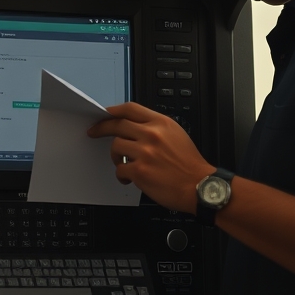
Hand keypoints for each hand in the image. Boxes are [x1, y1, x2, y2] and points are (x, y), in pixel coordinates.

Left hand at [87, 102, 214, 212]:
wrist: (199, 186)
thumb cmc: (189, 164)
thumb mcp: (176, 135)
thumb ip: (155, 128)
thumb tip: (134, 127)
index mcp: (161, 123)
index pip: (131, 108)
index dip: (114, 110)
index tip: (105, 114)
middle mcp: (152, 135)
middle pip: (118, 124)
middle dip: (102, 128)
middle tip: (94, 132)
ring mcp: (145, 153)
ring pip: (116, 146)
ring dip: (116, 156)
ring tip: (123, 163)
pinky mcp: (140, 171)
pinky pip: (119, 169)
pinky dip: (121, 175)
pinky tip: (129, 178)